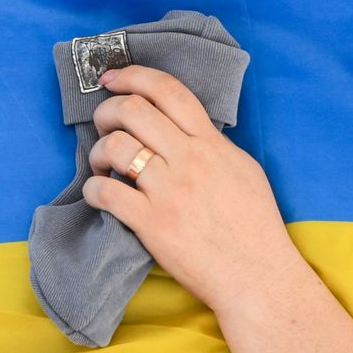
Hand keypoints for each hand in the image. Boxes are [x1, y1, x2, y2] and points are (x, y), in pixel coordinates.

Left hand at [80, 64, 303, 315]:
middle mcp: (190, 161)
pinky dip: (93, 188)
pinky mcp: (153, 224)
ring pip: (117, 146)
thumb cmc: (254, 228)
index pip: (169, 91)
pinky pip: (108, 192)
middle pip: (134, 110)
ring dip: (98, 150)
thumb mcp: (244, 170)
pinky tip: (98, 193)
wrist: (258, 276)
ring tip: (101, 164)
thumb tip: (185, 131)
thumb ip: (213, 146)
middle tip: (103, 124)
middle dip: (107, 110)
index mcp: (212, 145)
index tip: (112, 77)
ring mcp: (170, 192)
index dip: (134, 76)